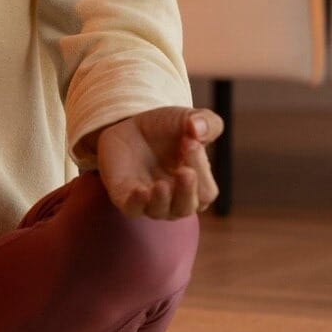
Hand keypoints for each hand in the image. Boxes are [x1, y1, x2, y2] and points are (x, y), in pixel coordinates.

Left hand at [86, 106, 223, 218]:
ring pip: (160, 212)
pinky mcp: (125, 197)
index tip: (190, 141)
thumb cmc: (166, 129)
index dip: (200, 168)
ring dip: (162, 201)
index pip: (205, 190)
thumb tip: (198, 128)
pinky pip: (132, 209)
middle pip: (185, 208)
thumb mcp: (189, 119)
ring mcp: (149, 200)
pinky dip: (137, 204)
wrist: (130, 126)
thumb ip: (206, 122)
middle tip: (185, 171)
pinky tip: (141, 192)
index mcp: (196, 186)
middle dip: (186, 191)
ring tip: (162, 185)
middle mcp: (174, 199)